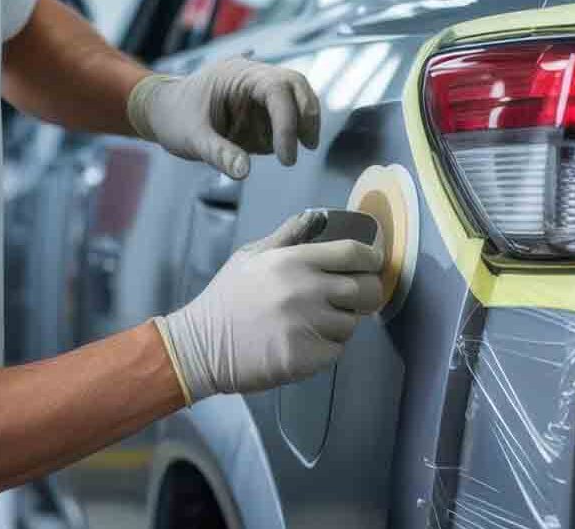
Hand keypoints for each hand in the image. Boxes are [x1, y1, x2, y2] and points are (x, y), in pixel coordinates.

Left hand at [127, 57, 319, 179]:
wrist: (162, 112)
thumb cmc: (173, 117)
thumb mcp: (191, 138)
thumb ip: (218, 153)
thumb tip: (244, 172)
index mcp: (236, 74)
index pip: (276, 89)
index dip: (288, 121)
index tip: (286, 155)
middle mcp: (252, 78)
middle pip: (295, 85)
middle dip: (307, 115)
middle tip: (307, 146)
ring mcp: (258, 92)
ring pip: (296, 98)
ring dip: (301, 124)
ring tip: (291, 153)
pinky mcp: (259, 108)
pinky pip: (285, 117)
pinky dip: (288, 133)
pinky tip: (273, 149)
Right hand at [154, 211, 382, 402]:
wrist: (201, 346)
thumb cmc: (227, 299)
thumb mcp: (251, 256)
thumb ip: (288, 236)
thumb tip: (316, 216)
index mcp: (293, 261)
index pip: (353, 253)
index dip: (371, 256)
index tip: (373, 261)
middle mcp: (305, 290)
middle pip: (365, 289)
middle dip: (366, 292)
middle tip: (352, 297)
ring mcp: (307, 326)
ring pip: (352, 322)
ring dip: (341, 322)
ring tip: (313, 322)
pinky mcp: (307, 357)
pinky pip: (337, 350)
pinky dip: (327, 348)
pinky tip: (303, 342)